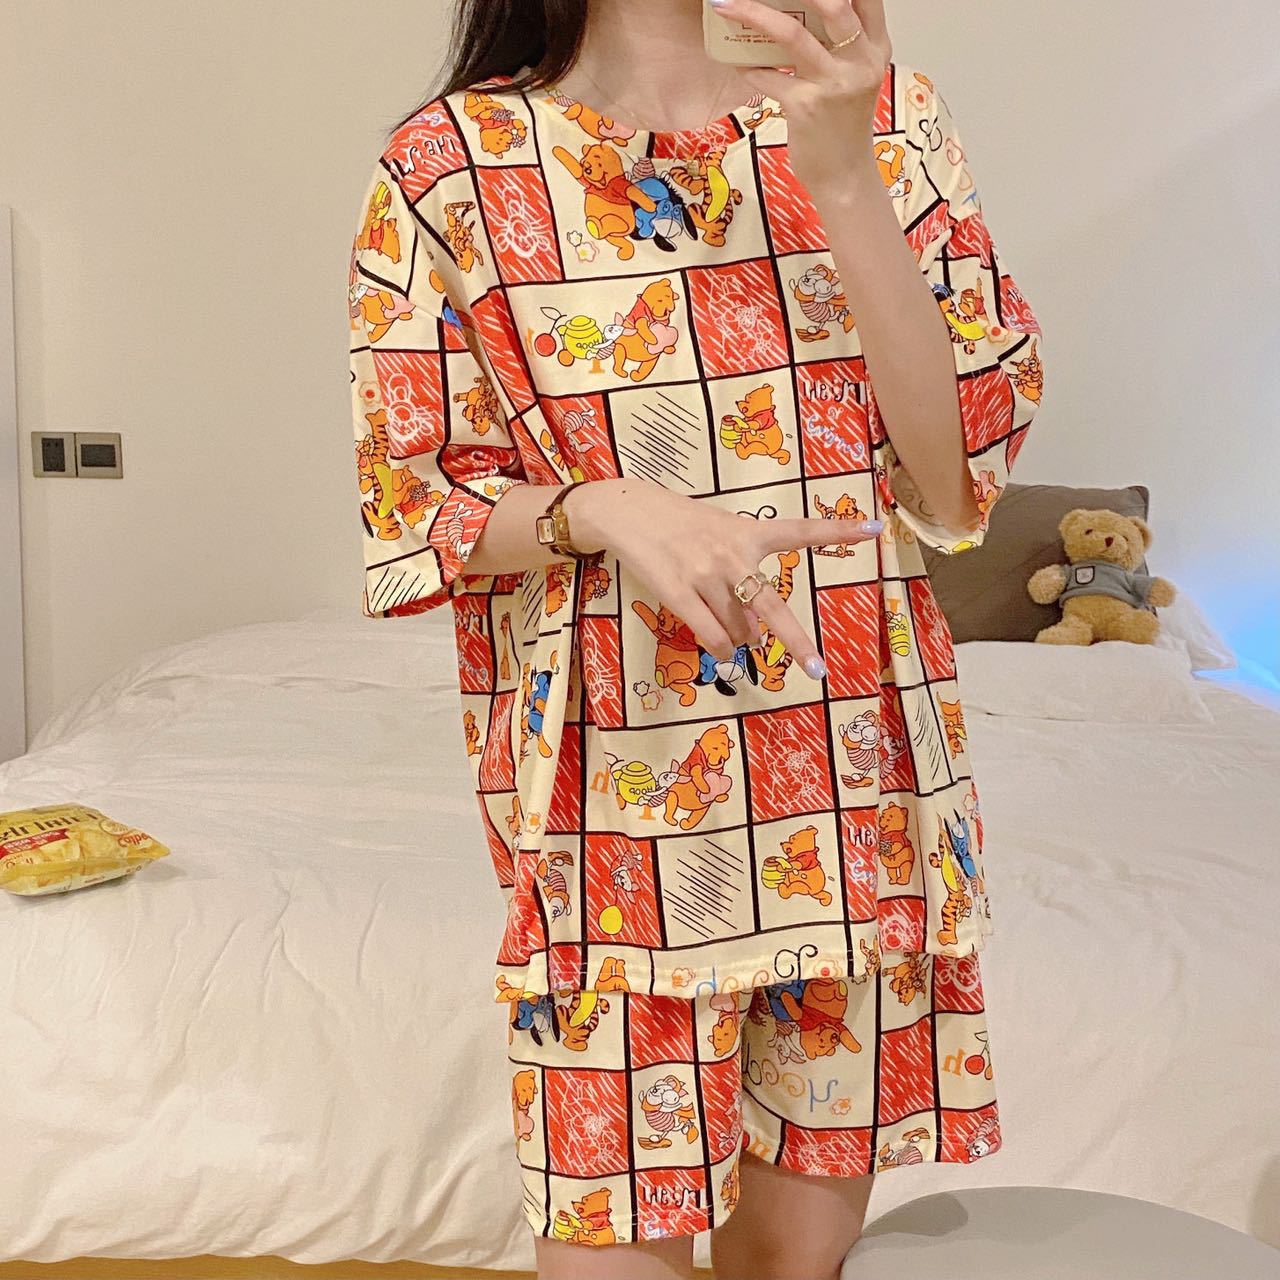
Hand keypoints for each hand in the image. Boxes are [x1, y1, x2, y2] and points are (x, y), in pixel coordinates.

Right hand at [567, 477, 882, 679]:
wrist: (628, 511)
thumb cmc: (679, 522)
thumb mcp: (720, 530)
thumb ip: (743, 574)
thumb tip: (754, 632)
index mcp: (748, 532)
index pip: (799, 531)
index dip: (838, 531)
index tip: (875, 529)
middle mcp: (731, 554)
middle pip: (771, 608)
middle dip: (796, 642)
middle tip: (817, 670)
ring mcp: (704, 576)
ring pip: (738, 628)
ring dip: (742, 639)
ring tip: (733, 628)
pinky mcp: (677, 594)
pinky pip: (711, 636)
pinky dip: (722, 648)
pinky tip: (722, 648)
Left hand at [708, 0, 891, 198]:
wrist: (845, 177)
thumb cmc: (844, 127)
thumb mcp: (855, 78)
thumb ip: (841, 46)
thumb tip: (799, 13)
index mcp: (875, 49)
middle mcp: (860, 62)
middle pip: (833, 3)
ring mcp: (833, 84)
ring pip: (792, 34)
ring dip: (753, 14)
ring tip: (726, 5)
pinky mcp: (806, 107)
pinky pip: (768, 77)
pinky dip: (748, 68)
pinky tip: (737, 64)